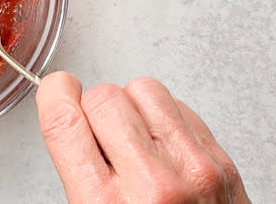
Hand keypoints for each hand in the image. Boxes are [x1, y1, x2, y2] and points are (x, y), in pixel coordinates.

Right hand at [35, 72, 248, 202]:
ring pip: (143, 90)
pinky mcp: (221, 162)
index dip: (54, 95)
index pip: (65, 123)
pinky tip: (162, 145)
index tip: (56, 90)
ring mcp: (192, 169)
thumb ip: (79, 171)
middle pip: (103, 98)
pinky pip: (179, 105)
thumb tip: (66, 115)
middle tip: (100, 134)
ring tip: (134, 137)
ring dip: (132, 106)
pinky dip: (165, 117)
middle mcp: (152, 184)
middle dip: (94, 109)